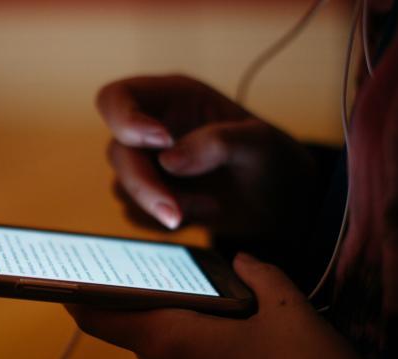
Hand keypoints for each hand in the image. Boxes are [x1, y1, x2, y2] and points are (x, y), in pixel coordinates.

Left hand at [66, 253, 397, 358]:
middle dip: (165, 309)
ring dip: (188, 337)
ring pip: (168, 356)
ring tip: (236, 327)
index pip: (100, 317)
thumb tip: (240, 261)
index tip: (67, 282)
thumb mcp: (286, 303)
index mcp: (170, 341)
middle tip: (200, 290)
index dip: (79, 297)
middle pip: (143, 332)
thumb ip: (253, 271)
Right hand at [98, 75, 323, 244]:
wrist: (282, 204)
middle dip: (143, 185)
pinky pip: (135, 215)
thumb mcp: (260, 143)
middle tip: (175, 212)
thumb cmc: (273, 161)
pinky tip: (200, 213)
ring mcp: (149, 165)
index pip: (116, 98)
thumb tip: (168, 160)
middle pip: (117, 152)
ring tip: (209, 204)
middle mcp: (151, 130)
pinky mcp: (151, 199)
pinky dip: (164, 222)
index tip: (162, 141)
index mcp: (171, 98)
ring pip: (121, 186)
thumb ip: (218, 142)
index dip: (125, 119)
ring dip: (160, 204)